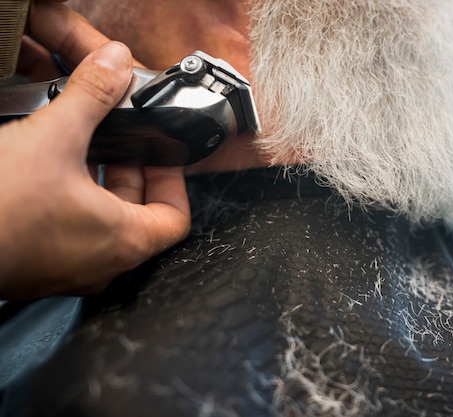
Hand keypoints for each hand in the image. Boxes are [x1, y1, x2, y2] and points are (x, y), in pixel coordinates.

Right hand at [0, 20, 189, 298]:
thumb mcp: (52, 139)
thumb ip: (91, 96)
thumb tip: (114, 65)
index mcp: (124, 241)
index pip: (176, 218)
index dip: (174, 181)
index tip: (162, 155)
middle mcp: (103, 264)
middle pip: (140, 216)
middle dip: (132, 172)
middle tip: (123, 141)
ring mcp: (71, 270)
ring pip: (104, 223)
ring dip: (101, 184)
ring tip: (85, 148)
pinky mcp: (40, 267)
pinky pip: (73, 232)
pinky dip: (73, 201)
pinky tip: (51, 172)